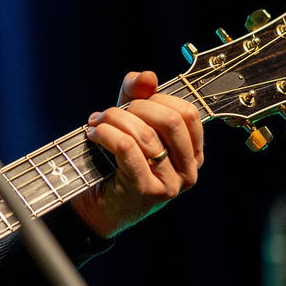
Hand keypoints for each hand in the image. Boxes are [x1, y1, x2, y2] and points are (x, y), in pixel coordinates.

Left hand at [72, 70, 202, 236]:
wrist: (95, 209)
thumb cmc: (114, 164)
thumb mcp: (129, 124)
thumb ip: (138, 96)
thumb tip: (147, 76)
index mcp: (192, 154)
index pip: (188, 112)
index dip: (157, 98)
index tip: (131, 102)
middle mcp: (189, 171)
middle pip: (171, 121)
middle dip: (135, 107)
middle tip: (110, 113)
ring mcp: (170, 184)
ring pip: (146, 134)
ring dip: (113, 120)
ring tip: (95, 123)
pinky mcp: (146, 191)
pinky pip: (128, 148)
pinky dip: (106, 134)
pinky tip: (93, 135)